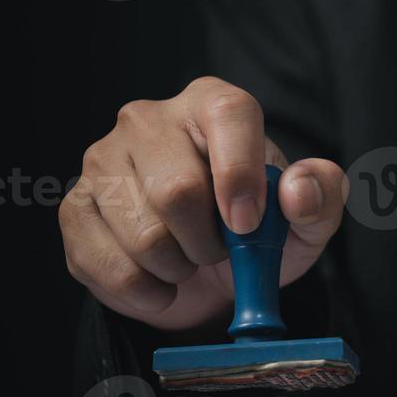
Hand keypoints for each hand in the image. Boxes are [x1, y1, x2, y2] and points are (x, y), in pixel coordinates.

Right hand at [59, 76, 345, 331]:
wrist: (210, 276)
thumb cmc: (260, 232)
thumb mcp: (305, 219)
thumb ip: (321, 197)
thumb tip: (297, 190)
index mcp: (212, 104)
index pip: (228, 114)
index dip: (242, 174)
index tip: (249, 224)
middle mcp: (149, 120)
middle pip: (177, 190)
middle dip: (211, 241)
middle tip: (223, 249)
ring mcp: (102, 161)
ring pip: (144, 236)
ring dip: (182, 267)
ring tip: (192, 258)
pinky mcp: (75, 209)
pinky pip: (112, 267)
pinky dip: (150, 291)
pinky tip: (162, 280)